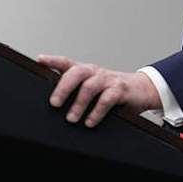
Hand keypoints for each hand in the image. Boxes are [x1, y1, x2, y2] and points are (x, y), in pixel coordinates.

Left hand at [37, 55, 161, 127]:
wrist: (141, 90)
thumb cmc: (112, 90)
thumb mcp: (93, 88)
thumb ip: (77, 92)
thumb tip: (55, 106)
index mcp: (86, 71)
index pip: (67, 62)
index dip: (53, 60)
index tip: (40, 59)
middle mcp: (95, 72)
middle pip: (76, 73)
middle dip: (63, 87)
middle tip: (54, 103)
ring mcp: (108, 80)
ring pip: (89, 87)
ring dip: (78, 104)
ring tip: (71, 118)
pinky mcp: (120, 90)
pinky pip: (106, 99)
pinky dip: (96, 112)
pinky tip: (90, 121)